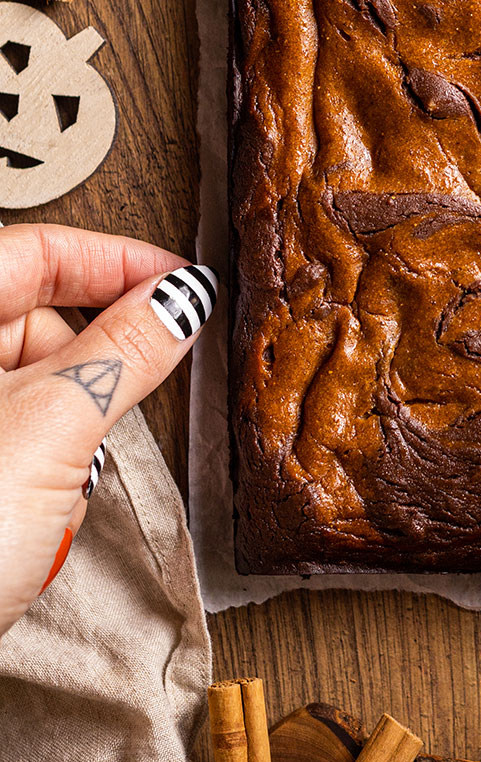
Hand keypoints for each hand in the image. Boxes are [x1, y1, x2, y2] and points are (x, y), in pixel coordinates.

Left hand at [0, 224, 216, 638]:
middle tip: (136, 384)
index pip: (37, 249)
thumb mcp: (56, 428)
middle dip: (95, 357)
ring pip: (29, 382)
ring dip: (70, 423)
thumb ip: (128, 349)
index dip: (119, 259)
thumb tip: (182, 299)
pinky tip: (41, 512)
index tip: (180, 282)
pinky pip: (15, 436)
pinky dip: (44, 464)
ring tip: (66, 476)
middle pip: (33, 316)